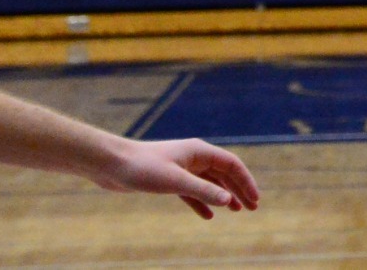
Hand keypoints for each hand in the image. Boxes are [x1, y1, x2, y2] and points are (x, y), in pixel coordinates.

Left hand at [93, 137, 260, 219]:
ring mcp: (182, 168)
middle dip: (239, 190)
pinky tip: (209, 216)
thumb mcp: (175, 181)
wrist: (111, 164)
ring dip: (223, 196)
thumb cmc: (142, 168)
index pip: (232, 165)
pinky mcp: (169, 179)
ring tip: (237, 211)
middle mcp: (194, 158)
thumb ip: (203, 190)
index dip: (246, 181)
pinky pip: (192, 192)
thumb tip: (228, 200)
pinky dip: (202, 203)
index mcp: (199, 152)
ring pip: (210, 183)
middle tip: (253, 208)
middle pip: (224, 174)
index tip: (255, 199)